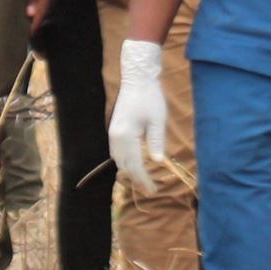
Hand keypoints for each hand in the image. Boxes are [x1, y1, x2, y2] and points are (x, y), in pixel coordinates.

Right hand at [107, 39, 168, 187]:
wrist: (137, 79)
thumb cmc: (150, 97)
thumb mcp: (158, 120)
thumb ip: (156, 142)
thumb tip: (157, 163)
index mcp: (125, 135)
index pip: (134, 165)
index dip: (143, 179)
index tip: (153, 190)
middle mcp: (115, 137)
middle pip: (124, 166)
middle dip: (136, 179)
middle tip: (150, 190)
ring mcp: (112, 134)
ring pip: (119, 161)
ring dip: (130, 172)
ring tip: (144, 181)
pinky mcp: (114, 130)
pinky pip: (117, 153)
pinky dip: (126, 162)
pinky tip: (136, 165)